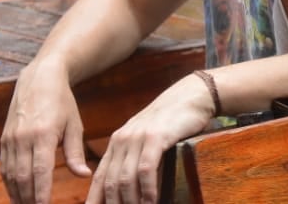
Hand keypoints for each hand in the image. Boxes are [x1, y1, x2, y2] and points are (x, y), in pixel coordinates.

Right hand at [0, 61, 90, 203]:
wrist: (39, 80)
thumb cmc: (62, 103)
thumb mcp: (74, 124)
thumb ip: (76, 152)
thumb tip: (84, 175)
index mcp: (44, 135)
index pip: (41, 171)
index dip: (41, 193)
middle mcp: (23, 139)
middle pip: (23, 177)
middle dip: (28, 199)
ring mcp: (11, 140)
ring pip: (11, 175)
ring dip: (17, 194)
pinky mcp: (4, 140)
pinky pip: (5, 167)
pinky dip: (10, 183)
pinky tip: (17, 193)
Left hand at [85, 74, 214, 203]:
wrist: (191, 95)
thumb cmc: (172, 119)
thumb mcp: (145, 136)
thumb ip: (133, 155)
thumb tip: (128, 185)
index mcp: (117, 142)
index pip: (100, 177)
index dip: (96, 199)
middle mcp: (122, 140)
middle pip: (111, 182)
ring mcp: (138, 138)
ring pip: (126, 179)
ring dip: (132, 201)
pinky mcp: (155, 137)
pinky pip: (146, 169)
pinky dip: (147, 189)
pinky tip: (152, 200)